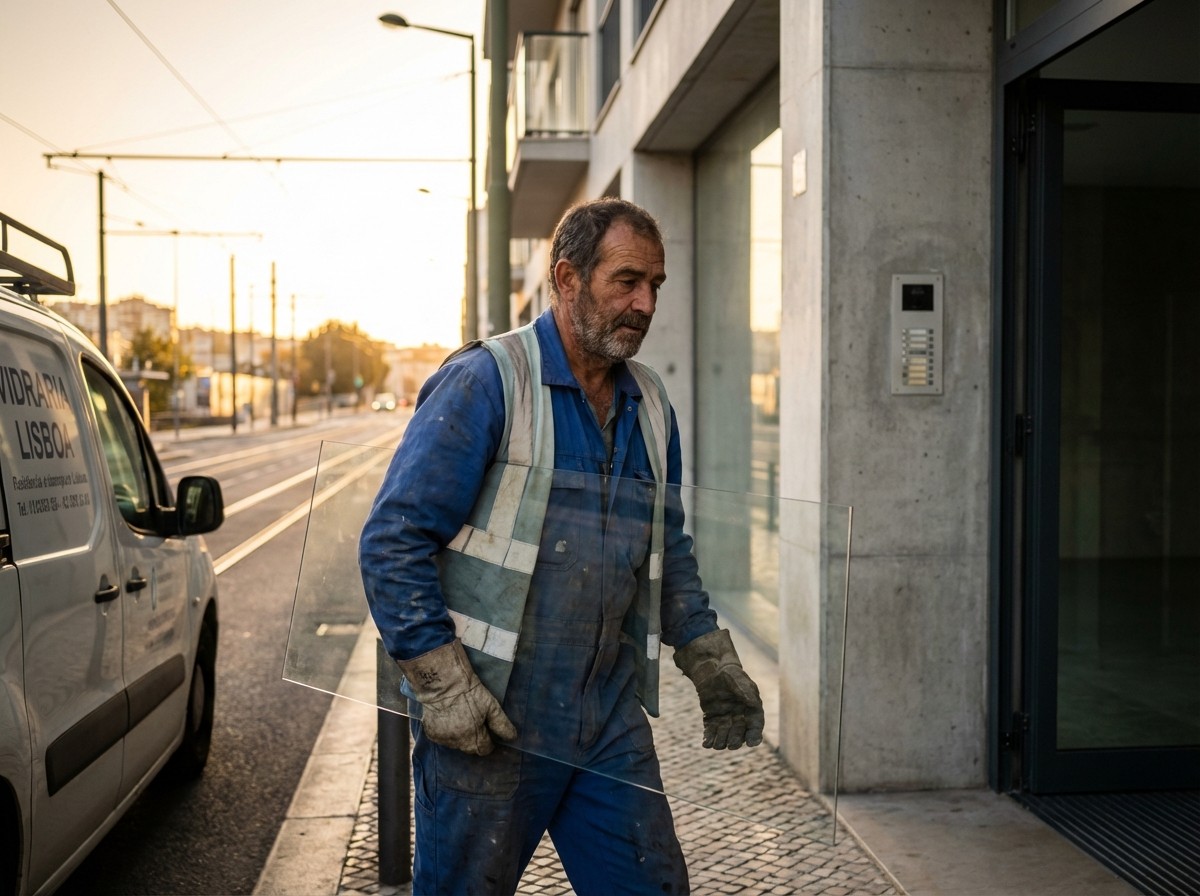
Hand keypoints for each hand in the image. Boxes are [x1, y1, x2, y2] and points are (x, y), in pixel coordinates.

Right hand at [397, 639, 516, 754]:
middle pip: (470, 748)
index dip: (488, 741)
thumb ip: (502, 725)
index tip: (488, 732)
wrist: (443, 682)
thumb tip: (512, 738)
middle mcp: (458, 742)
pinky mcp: (431, 733)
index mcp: (474, 738)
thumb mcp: (491, 706)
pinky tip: (448, 718)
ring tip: (460, 718)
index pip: (484, 749)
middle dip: (474, 739)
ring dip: (460, 736)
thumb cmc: (470, 693)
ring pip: (456, 744)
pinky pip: (442, 738)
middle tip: (475, 723)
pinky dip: (446, 732)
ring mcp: (443, 739)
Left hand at [673, 629, 764, 749]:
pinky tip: (705, 744)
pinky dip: (709, 739)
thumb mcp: (737, 679)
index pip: (755, 725)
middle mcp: (740, 717)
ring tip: (717, 745)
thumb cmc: (729, 673)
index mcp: (751, 709)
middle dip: (736, 740)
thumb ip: (745, 690)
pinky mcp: (712, 720)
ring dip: (722, 742)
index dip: (754, 735)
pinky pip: (711, 732)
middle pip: (740, 733)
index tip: (752, 743)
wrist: (712, 670)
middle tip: (732, 745)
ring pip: (725, 735)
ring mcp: (726, 720)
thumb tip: (753, 703)